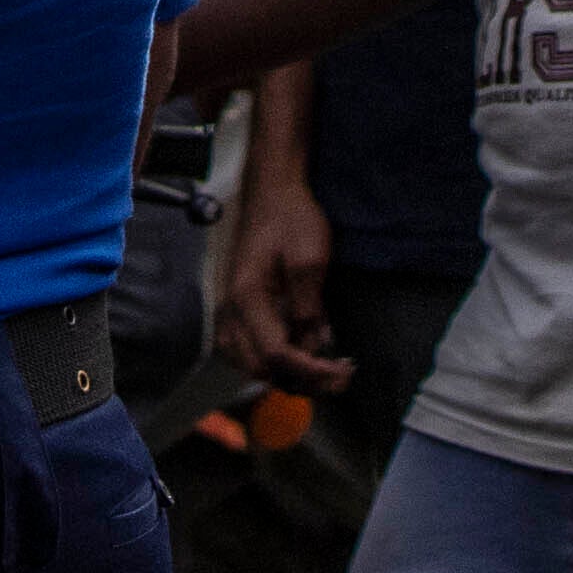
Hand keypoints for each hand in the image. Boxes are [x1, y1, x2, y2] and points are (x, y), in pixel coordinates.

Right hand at [211, 170, 341, 390]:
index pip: (275, 353)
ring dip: (281, 374)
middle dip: (297, 379)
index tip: (341, 373)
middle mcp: (232, 309)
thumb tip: (313, 345)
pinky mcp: (238, 305)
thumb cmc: (290, 220)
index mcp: (248, 298)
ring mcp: (231, 308)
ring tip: (318, 371)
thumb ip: (308, 308)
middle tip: (336, 377)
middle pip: (257, 366)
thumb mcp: (309, 261)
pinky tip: (296, 354)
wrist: (272, 193)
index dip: (309, 370)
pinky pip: (244, 347)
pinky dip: (269, 360)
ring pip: (246, 362)